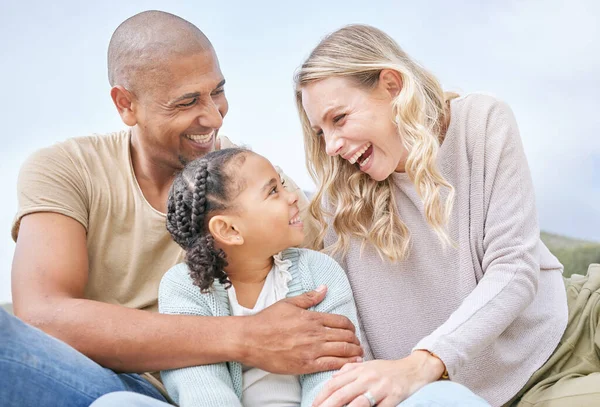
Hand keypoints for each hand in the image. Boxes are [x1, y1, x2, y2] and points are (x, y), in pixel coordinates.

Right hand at [240, 285, 362, 373]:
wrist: (250, 339)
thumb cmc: (267, 320)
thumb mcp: (288, 303)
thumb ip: (309, 297)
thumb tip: (324, 288)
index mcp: (312, 318)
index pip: (342, 321)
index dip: (351, 327)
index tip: (352, 331)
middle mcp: (315, 333)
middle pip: (346, 336)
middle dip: (355, 341)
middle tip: (357, 344)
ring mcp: (312, 350)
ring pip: (343, 351)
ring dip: (354, 353)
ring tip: (359, 354)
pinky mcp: (306, 365)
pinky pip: (332, 365)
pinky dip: (345, 365)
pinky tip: (351, 365)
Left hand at [313, 351, 444, 406]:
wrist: (414, 369)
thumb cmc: (388, 369)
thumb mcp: (367, 365)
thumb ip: (350, 369)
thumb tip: (333, 377)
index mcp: (360, 370)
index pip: (335, 383)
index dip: (322, 395)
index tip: (313, 404)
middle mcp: (368, 378)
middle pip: (342, 394)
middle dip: (327, 405)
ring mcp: (381, 388)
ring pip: (358, 403)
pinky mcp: (394, 397)